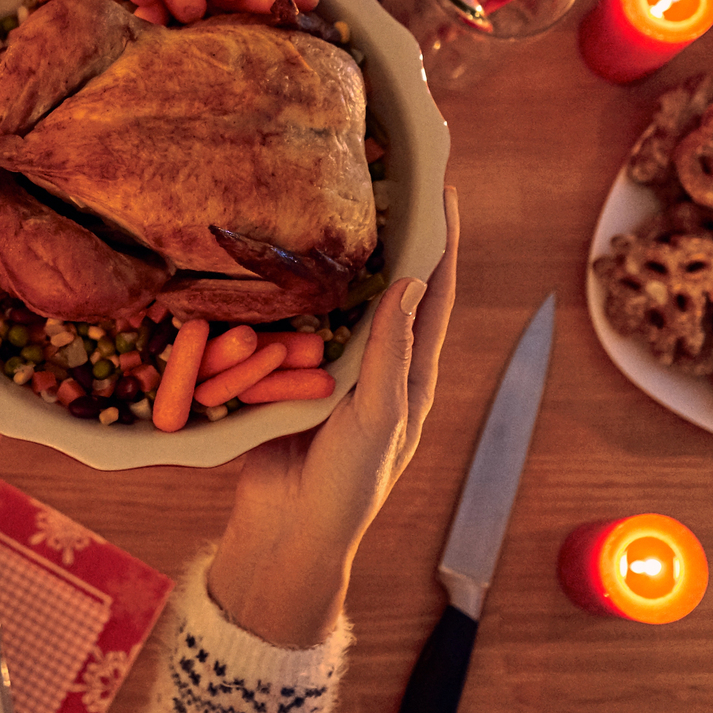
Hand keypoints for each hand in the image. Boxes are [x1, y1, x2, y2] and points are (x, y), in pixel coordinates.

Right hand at [207, 186, 459, 646]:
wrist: (288, 534)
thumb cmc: (347, 487)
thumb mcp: (378, 420)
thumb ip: (391, 353)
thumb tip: (414, 282)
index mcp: (411, 375)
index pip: (436, 294)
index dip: (442, 242)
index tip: (442, 188)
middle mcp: (376, 365)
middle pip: (387, 285)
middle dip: (388, 235)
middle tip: (380, 178)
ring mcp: (331, 370)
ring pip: (336, 299)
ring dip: (332, 256)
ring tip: (323, 204)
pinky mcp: (287, 378)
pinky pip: (288, 324)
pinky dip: (284, 292)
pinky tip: (269, 260)